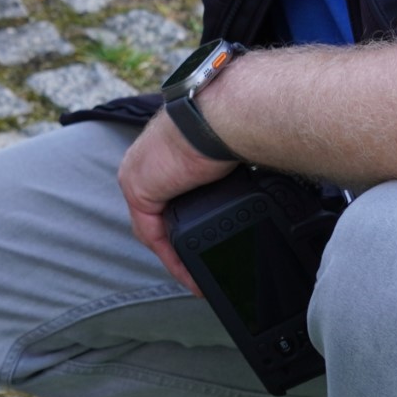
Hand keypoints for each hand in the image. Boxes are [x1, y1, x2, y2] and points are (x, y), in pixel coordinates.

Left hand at [116, 111, 237, 291]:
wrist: (214, 118)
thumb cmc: (228, 123)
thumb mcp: (226, 153)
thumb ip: (228, 170)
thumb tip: (258, 174)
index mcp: (164, 151)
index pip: (168, 196)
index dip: (184, 224)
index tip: (206, 245)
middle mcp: (145, 162)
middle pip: (159, 215)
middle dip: (178, 245)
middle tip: (201, 269)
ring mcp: (138, 175)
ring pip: (154, 227)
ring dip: (175, 256)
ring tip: (197, 278)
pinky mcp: (139, 190)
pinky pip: (152, 234)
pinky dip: (171, 258)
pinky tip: (190, 275)